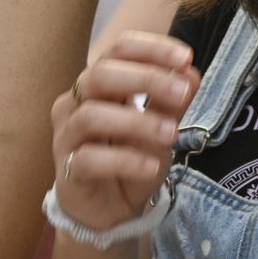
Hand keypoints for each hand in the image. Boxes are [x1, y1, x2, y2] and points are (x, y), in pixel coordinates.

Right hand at [50, 31, 199, 230]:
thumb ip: (174, 102)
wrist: (111, 209)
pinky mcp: (67, 171)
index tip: (186, 57)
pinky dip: (125, 160)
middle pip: (99, 75)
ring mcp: (66, 137)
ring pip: (90, 116)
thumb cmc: (132, 157)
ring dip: (137, 122)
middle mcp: (75, 103)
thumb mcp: (162, 127)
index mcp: (99, 84)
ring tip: (172, 134)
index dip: (151, 48)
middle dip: (145, 79)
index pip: (118, 50)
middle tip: (183, 92)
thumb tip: (191, 73)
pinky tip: (152, 166)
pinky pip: (89, 159)